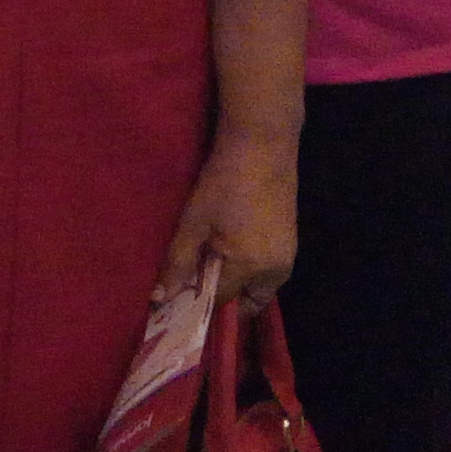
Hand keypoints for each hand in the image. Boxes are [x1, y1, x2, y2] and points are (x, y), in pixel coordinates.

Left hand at [160, 135, 295, 307]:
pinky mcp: (290, 243)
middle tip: (195, 289)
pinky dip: (249, 272)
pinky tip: (227, 253)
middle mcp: (276, 270)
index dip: (197, 303)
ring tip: (208, 270)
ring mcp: (287, 257)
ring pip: (260, 289)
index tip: (176, 302)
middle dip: (223, 302)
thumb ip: (178, 264)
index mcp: (251, 267)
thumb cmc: (224, 184)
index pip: (220, 302)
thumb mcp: (194, 223)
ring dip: (237, 286)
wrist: (261, 148)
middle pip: (247, 302)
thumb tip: (160, 299)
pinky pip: (268, 272)